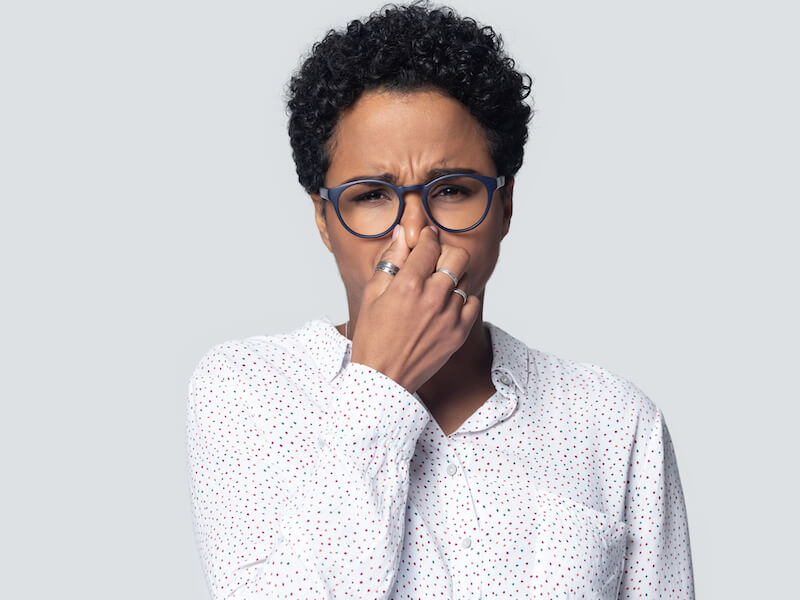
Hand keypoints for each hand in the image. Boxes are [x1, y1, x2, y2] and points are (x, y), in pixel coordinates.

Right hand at [349, 224, 480, 393]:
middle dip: (446, 252)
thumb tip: (401, 235)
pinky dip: (461, 299)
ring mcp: (449, 317)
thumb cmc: (372, 338)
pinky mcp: (459, 333)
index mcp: (408, 286)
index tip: (426, 237)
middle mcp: (433, 298)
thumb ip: (390, 261)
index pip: (429, 245)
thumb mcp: (372, 295)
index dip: (428, 236)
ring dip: (451, 278)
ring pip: (464, 278)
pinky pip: (472, 302)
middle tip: (435, 260)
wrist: (383, 379)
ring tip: (434, 289)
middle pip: (458, 255)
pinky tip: (445, 306)